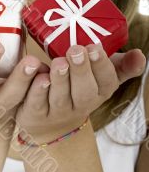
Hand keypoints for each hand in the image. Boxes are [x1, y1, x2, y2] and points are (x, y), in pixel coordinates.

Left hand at [15, 43, 146, 142]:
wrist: (50, 124)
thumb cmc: (78, 88)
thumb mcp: (101, 76)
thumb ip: (121, 66)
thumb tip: (140, 55)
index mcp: (98, 92)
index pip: (106, 82)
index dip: (101, 66)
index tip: (94, 48)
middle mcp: (79, 105)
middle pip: (83, 93)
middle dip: (81, 71)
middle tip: (76, 50)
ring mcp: (56, 112)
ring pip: (59, 98)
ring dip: (59, 79)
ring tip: (58, 62)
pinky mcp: (34, 113)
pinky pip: (35, 102)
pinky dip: (34, 87)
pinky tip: (36, 72)